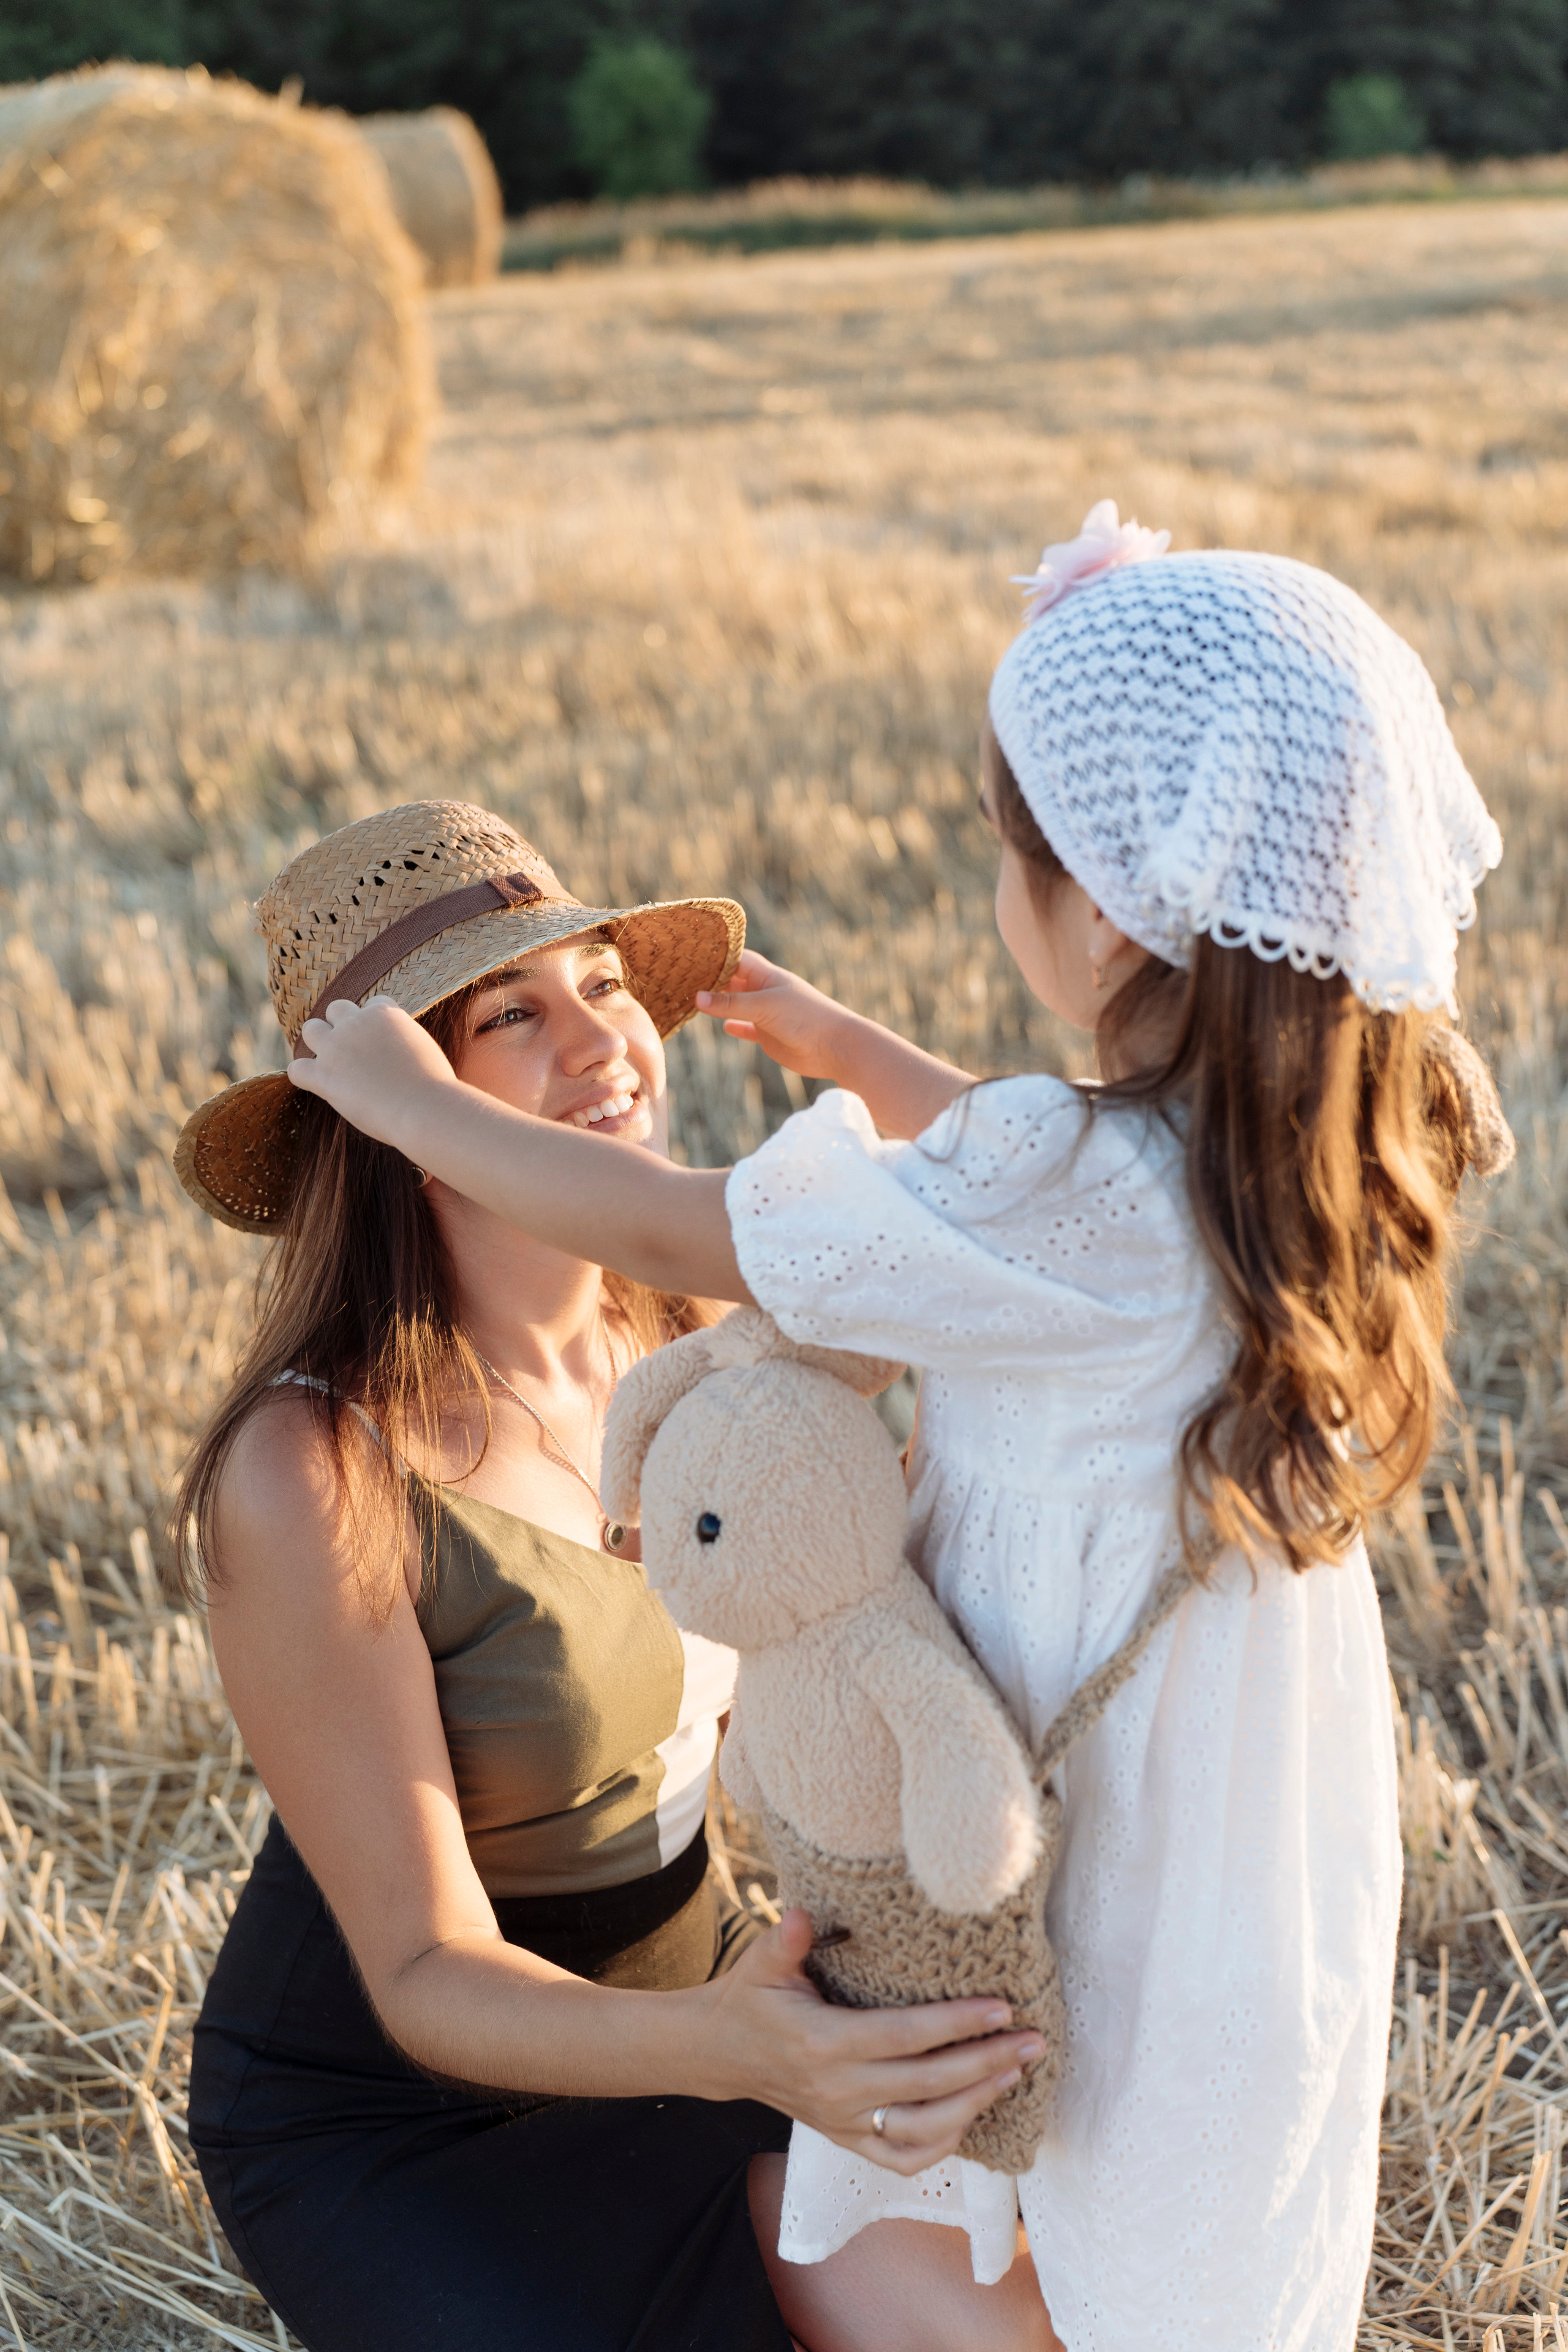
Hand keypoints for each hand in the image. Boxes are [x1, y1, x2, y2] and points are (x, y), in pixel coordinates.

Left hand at [287, 997, 460, 1154]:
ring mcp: (336, 1048)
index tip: (383, 1045)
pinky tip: (320, 1087)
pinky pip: (297, 1069)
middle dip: (343, 1026)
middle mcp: (356, 1023)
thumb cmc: (434, 1087)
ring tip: (333, 1065)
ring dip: (319, 1044)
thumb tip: (395, 1051)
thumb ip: (404, 1041)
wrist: (425, 1108)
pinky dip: (304, 1076)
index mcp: (384, 1012)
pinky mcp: (323, 1076)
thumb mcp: (425, 1048)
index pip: (373, 1005)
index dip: (376, 1026)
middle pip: (337, 1009)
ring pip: (311, 1029)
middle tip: (355, 1054)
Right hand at [695, 951, 851, 1083]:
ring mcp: (767, 1014)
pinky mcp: (770, 1036)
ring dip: (719, 1004)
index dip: (716, 955)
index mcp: (766, 976)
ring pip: (737, 1006)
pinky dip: (736, 1027)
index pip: (736, 959)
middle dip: (712, 980)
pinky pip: (748, 1029)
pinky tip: (724, 1028)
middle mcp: (765, 992)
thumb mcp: (763, 1006)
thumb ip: (730, 1003)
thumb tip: (696, 998)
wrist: (835, 1047)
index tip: (691, 953)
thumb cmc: (804, 1018)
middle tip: (682, 978)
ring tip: (693, 1000)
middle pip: (733, 981)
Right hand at [702, 1909, 1042, 2176]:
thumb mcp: (761, 1962)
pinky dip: (940, 2145)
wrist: (720, 2053)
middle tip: (1032, 2042)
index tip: (1001, 2008)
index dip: (955, 2024)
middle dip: (986, 2063)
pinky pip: (900, 2157)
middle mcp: (837, 2089)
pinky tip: (970, 2117)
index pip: (904, 2036)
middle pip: (926, 2084)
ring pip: (921, 2128)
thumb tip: (806, 1914)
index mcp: (823, 2042)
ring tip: (1015, 2073)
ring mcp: (842, 2120)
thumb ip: (787, 1940)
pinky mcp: (844, 2137)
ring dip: (975, 2103)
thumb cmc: (750, 1998)